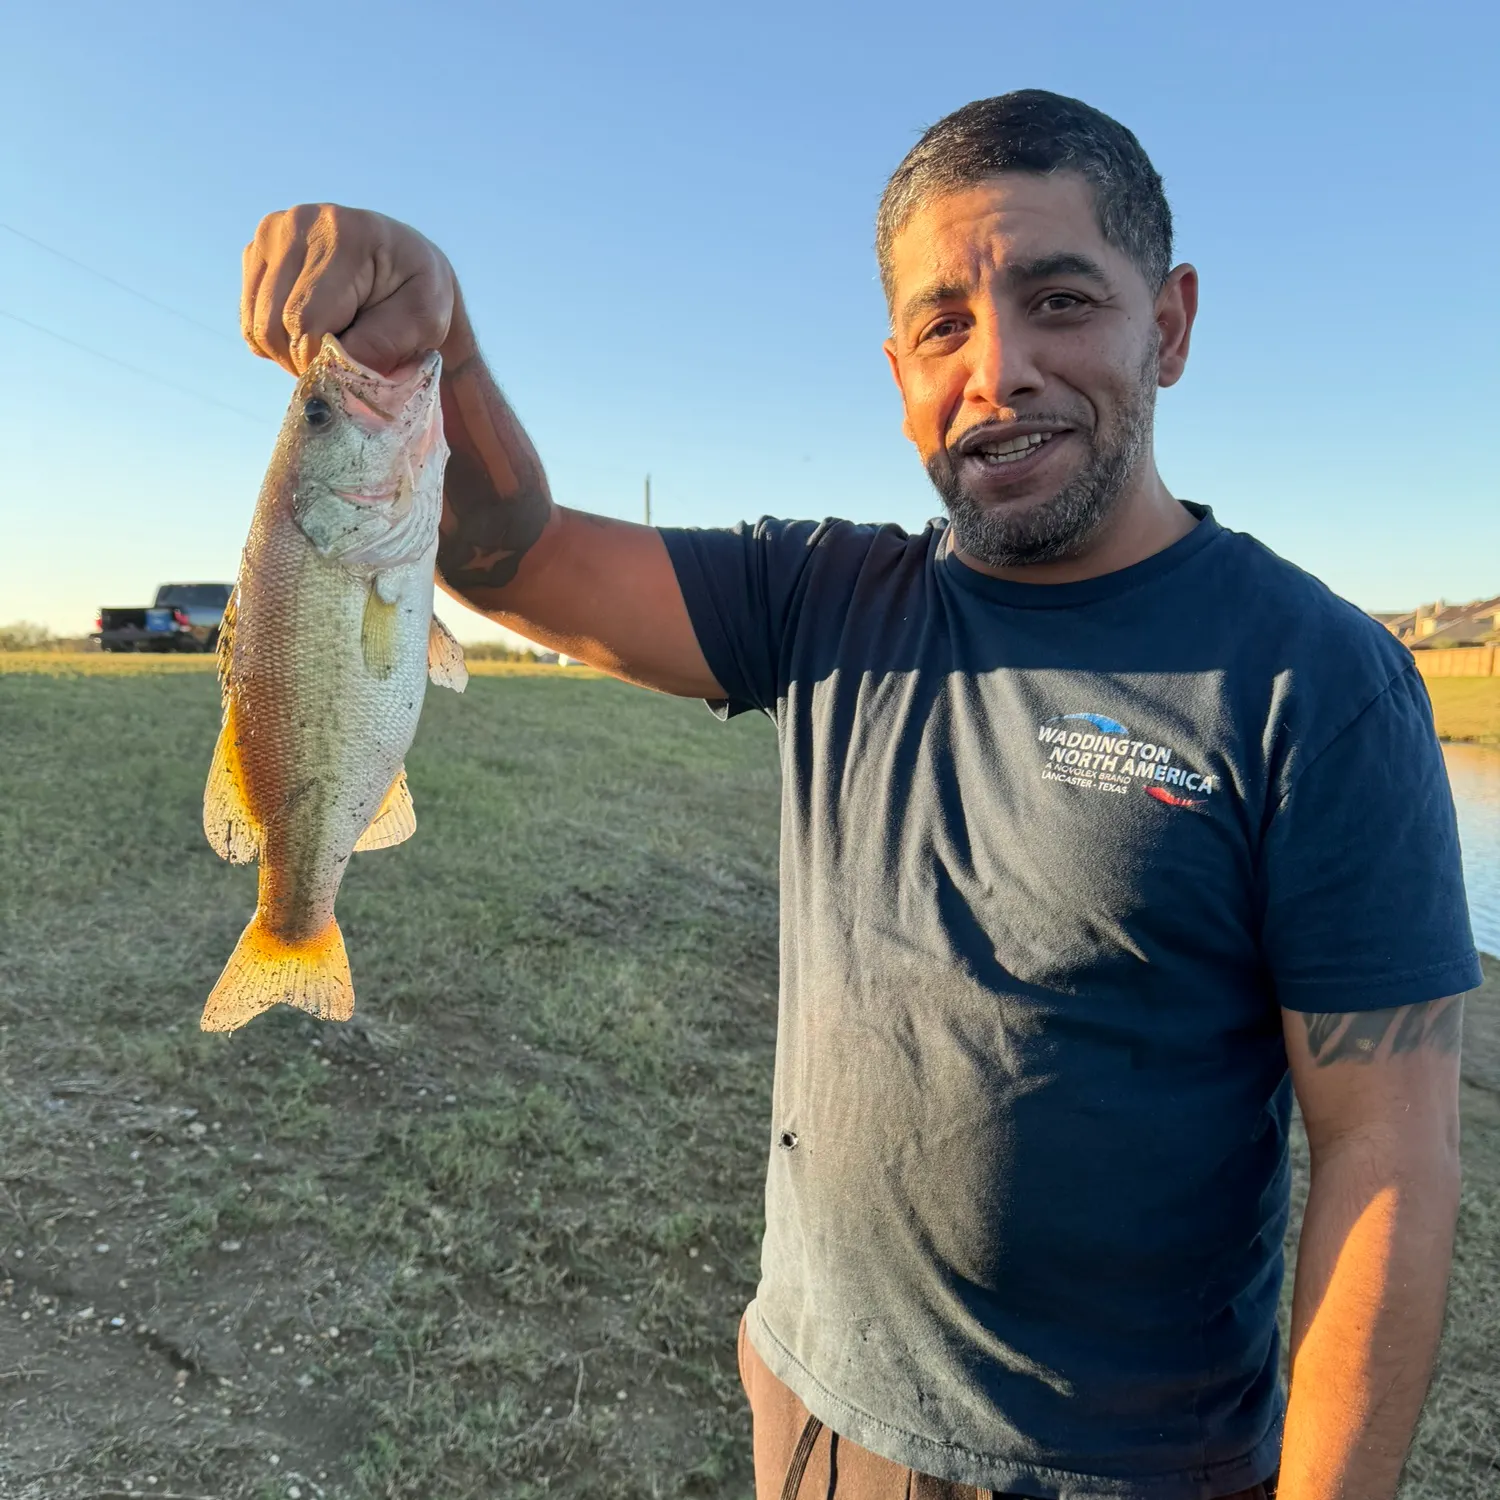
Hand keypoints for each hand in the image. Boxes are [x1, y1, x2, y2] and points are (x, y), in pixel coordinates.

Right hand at [241, 204, 456, 375]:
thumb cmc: (418, 294)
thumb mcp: (425, 320)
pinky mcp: (257, 252)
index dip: (323, 361)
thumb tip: (333, 366)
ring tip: (329, 347)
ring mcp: (271, 235)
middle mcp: (297, 224)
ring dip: (289, 355)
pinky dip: (277, 342)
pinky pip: (250, 321)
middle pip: (273, 326)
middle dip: (305, 361)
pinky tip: (310, 331)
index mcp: (343, 235)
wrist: (404, 263)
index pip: (306, 320)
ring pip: (256, 327)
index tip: (352, 370)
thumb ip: (385, 343)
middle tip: (340, 366)